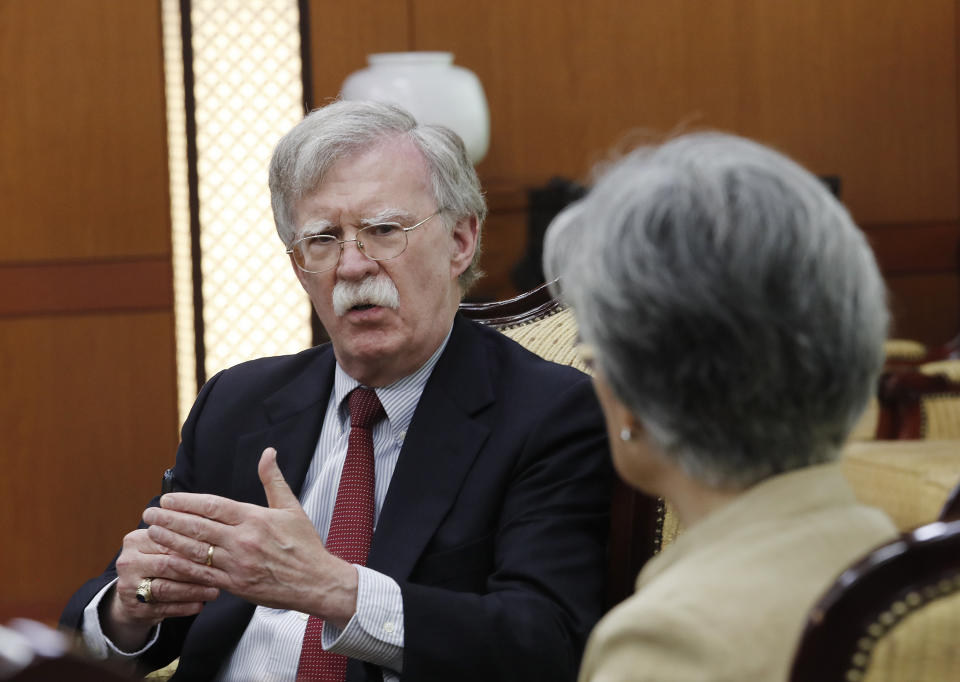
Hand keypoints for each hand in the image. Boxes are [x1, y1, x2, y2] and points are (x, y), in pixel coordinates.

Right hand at [104, 528, 219, 650]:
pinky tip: (200, 605)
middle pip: (166, 565)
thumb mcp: (162, 546)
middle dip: (196, 570)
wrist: (133, 593)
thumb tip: (213, 536)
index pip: (168, 541)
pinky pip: (163, 608)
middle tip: (219, 574)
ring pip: (165, 589)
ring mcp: (128, 587)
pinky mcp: (134, 608)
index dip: (194, 547)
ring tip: (214, 592)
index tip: (217, 551)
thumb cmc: (157, 562)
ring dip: (193, 591)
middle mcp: (127, 562)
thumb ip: (181, 538)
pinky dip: (184, 607)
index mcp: (135, 540)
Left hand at [142, 448, 358, 626]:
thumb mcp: (291, 507)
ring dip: (170, 540)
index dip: (186, 502)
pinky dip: (182, 567)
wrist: (315, 581)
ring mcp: (237, 564)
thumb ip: (273, 480)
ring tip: (152, 532)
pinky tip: (167, 560)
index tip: (168, 498)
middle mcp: (243, 540)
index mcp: (255, 518)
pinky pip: (202, 574)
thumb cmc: (304, 544)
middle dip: (170, 519)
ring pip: (195, 550)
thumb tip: (268, 452)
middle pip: (198, 527)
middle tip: (149, 512)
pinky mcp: (234, 584)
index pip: (213, 506)